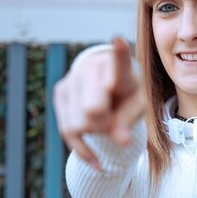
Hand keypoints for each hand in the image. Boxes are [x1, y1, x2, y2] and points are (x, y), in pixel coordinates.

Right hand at [53, 38, 145, 170]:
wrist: (106, 87)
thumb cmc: (128, 96)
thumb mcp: (137, 108)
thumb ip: (129, 123)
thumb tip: (122, 142)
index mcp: (121, 69)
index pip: (120, 63)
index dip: (119, 54)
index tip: (119, 40)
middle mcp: (93, 66)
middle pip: (93, 110)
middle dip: (104, 124)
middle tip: (112, 117)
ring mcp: (73, 76)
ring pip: (77, 124)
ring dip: (92, 133)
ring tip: (103, 121)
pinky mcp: (59, 90)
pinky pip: (66, 131)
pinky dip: (82, 148)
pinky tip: (94, 156)